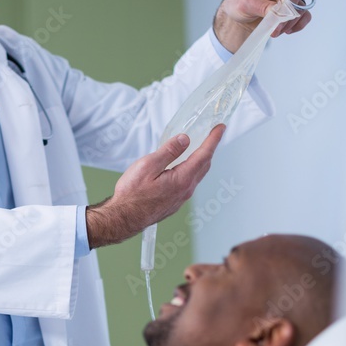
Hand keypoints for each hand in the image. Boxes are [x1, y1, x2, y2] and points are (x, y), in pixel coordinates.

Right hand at [86, 124, 224, 247]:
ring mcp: (181, 198)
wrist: (124, 218)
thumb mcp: (148, 165)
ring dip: (200, 160)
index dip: (213, 139)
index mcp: (182, 179)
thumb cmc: (132, 194)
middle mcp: (186, 190)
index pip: (204, 155)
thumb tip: (184, 139)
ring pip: (196, 175)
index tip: (220, 128)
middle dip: (209, 148)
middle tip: (211, 135)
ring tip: (198, 148)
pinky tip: (183, 166)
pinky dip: (191, 170)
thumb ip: (168, 151)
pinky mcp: (174, 202)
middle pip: (204, 165)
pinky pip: (188, 183)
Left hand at [213, 0, 311, 51]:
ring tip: (275, 30)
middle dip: (288, 11)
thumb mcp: (245, 2)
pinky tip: (286, 30)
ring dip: (290, 21)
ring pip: (300, 7)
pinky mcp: (289, 11)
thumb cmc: (237, 1)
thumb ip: (263, 6)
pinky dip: (297, 25)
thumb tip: (279, 13)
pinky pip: (302, 16)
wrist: (236, 18)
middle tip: (277, 22)